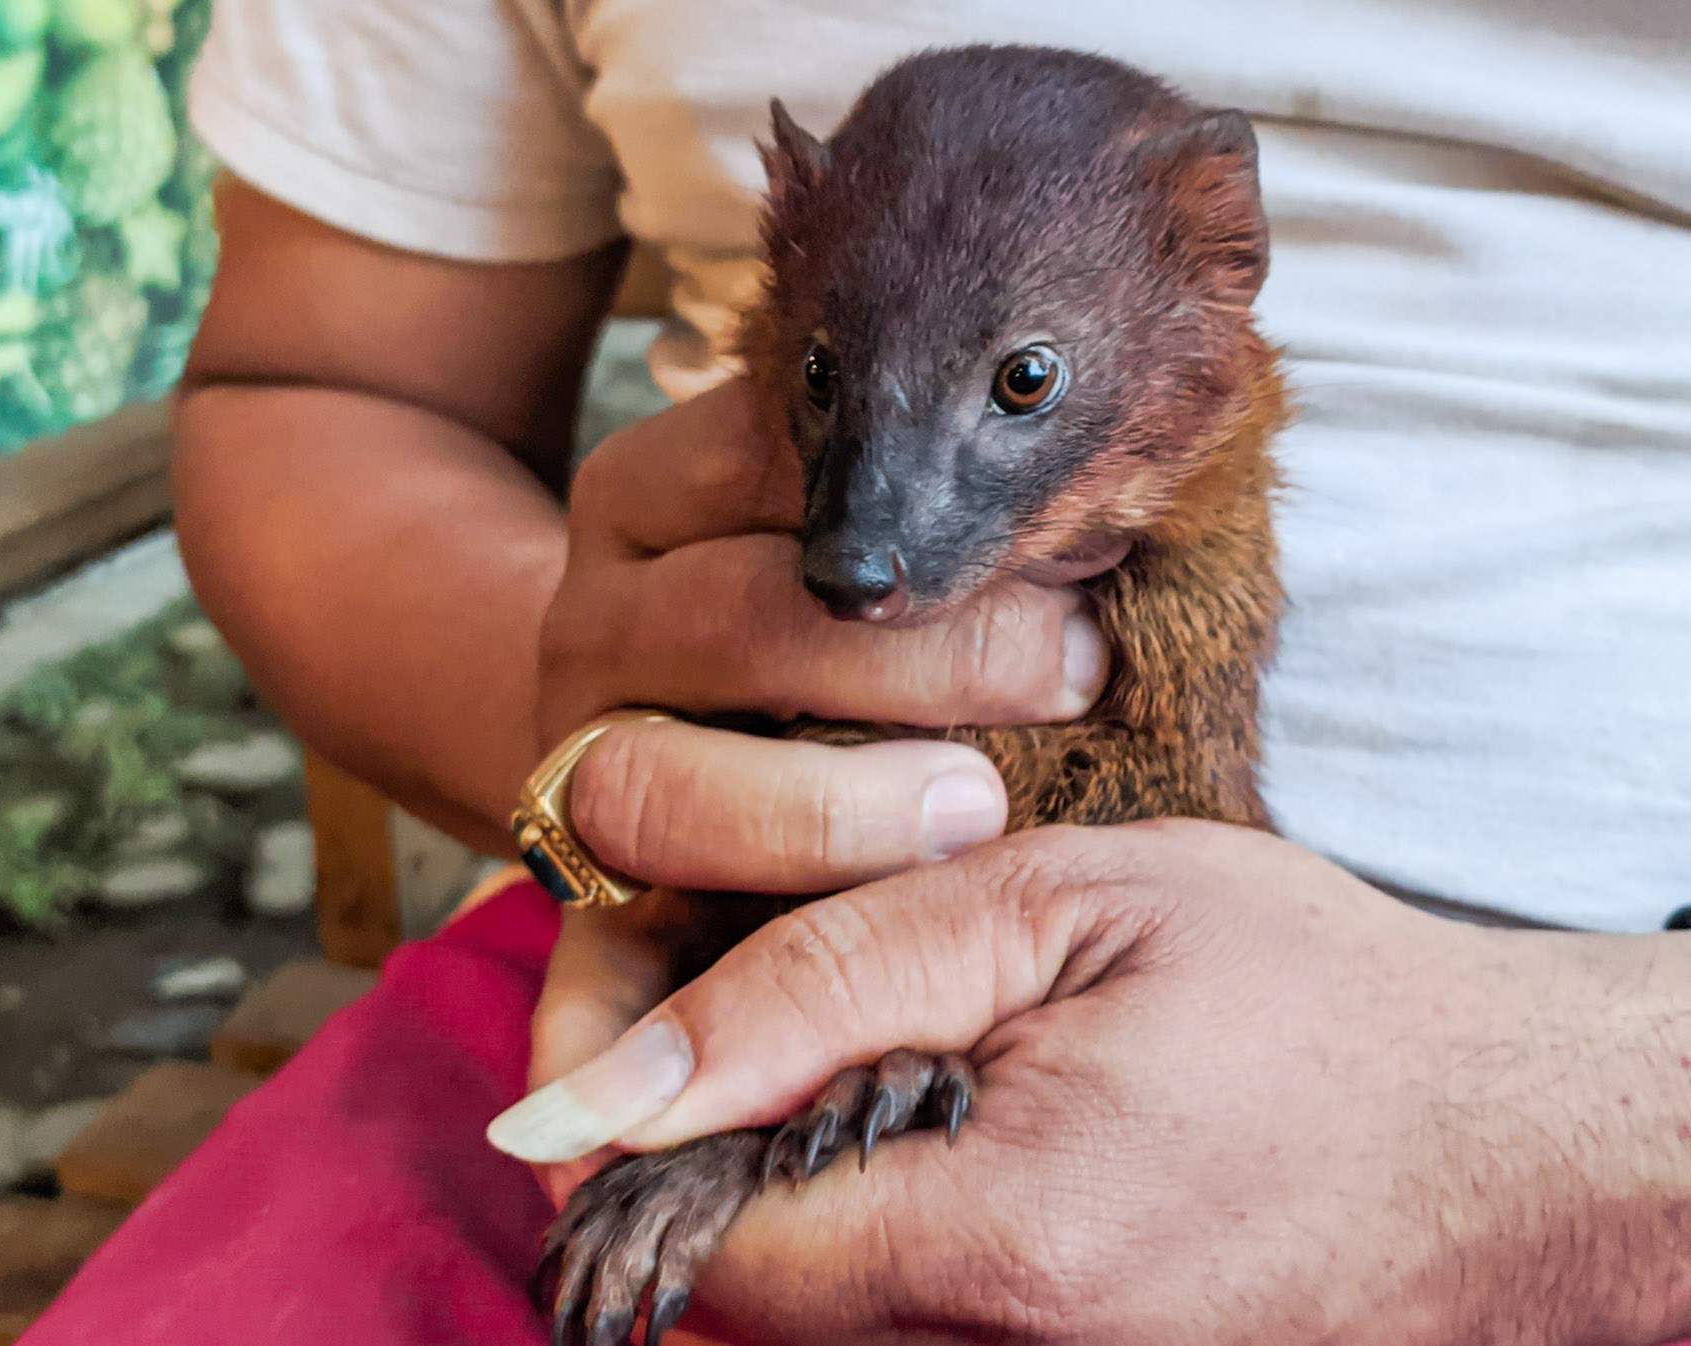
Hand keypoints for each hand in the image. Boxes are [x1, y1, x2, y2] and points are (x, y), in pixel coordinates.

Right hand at [522, 381, 1110, 1191]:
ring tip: (971, 819)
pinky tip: (665, 1083)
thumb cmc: (851, 624)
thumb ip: (954, 520)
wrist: (657, 701)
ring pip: (651, 786)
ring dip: (821, 812)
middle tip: (1070, 676)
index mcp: (663, 502)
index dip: (940, 508)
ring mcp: (575, 763)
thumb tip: (1115, 527)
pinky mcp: (580, 903)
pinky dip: (622, 1035)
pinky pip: (586, 974)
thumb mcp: (881, 534)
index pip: (780, 469)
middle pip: (732, 625)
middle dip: (919, 657)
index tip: (1085, 549)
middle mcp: (599, 625)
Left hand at [522, 821, 1690, 1344]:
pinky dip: (931, 1249)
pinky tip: (1013, 1157)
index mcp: (1005, 1249)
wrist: (1543, 1140)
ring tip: (951, 1090)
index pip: (701, 1264)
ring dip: (843, 1213)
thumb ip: (822, 982)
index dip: (658, 1156)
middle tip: (840, 1050)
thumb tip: (592, 1100)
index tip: (682, 1064)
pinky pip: (948, 1339)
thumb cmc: (1325, 996)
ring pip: (852, 1331)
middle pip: (767, 1313)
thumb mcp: (1070, 903)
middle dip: (755, 1178)